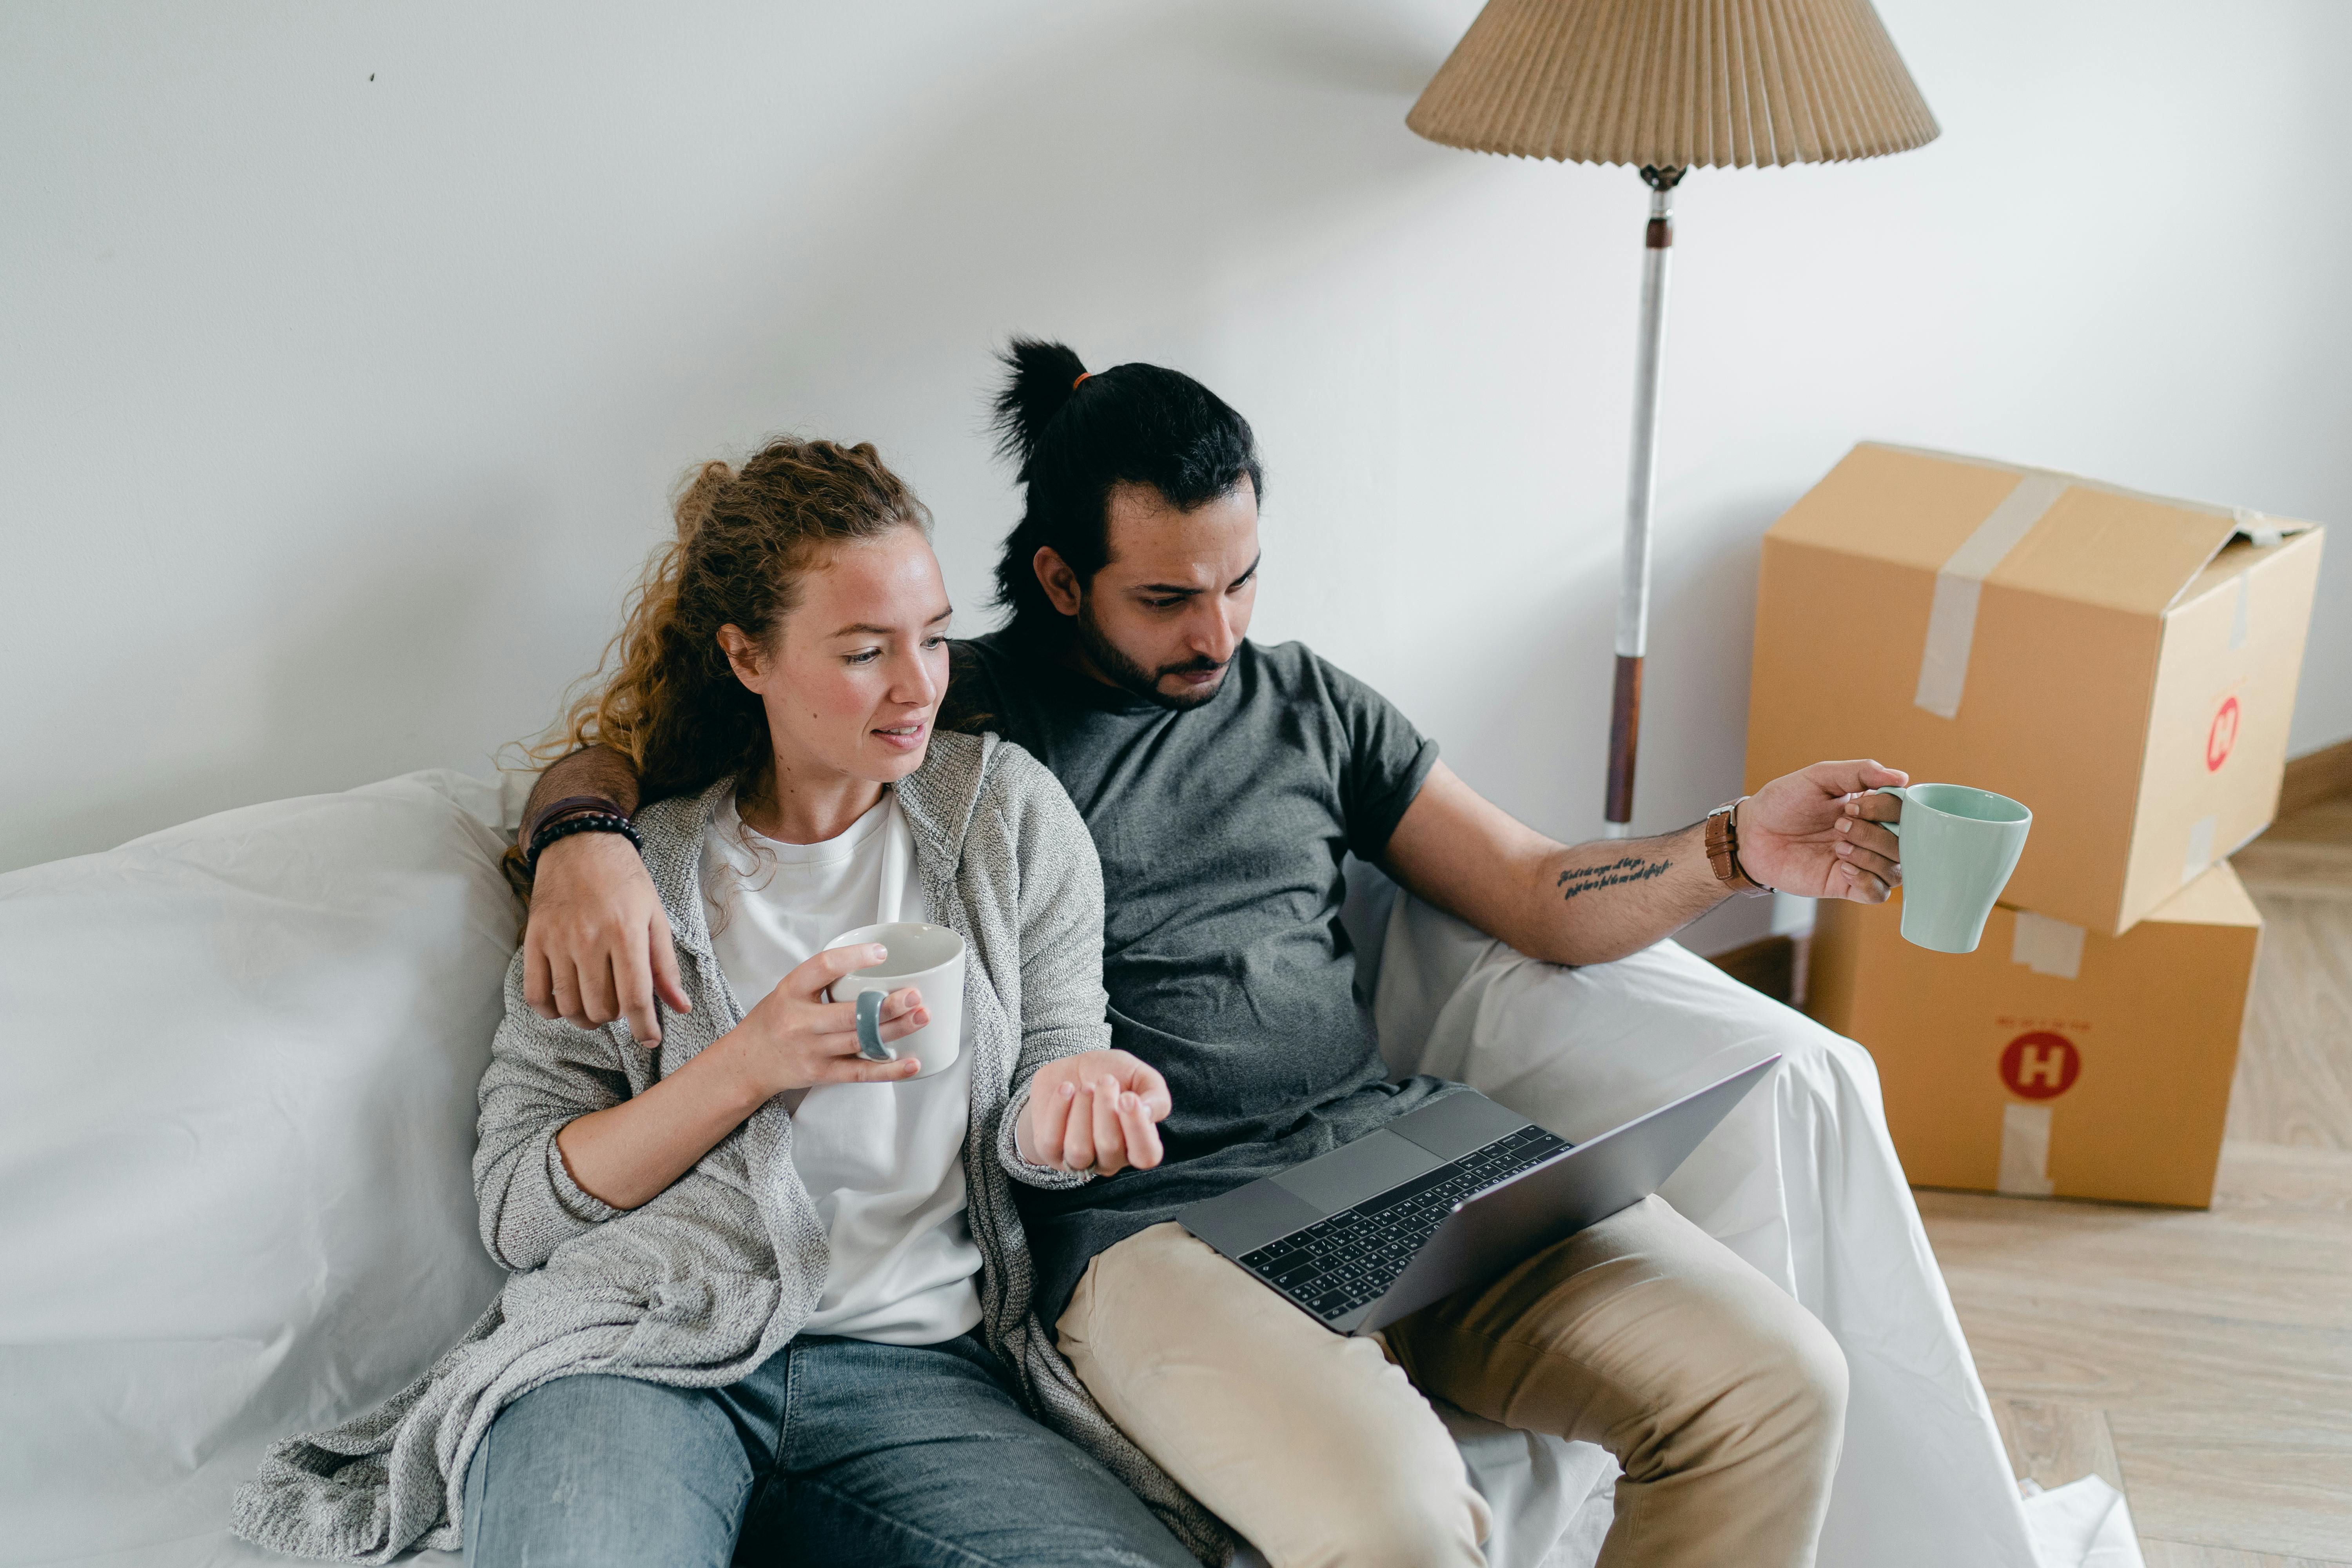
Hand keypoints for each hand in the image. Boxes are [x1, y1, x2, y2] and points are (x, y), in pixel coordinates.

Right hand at [524, 829, 691, 1042]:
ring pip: (569, 1007)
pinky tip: (565, 1003)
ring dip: (586, 1018)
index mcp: (626, 933)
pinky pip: (536, 995)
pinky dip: (550, 1010)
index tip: (650, 1039)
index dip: (645, 1027)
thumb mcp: (655, 917)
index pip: (635, 998)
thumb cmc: (625, 881)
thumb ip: (665, 965)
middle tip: (621, 1004)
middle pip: (602, 1008)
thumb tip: (680, 1007)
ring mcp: (558, 941)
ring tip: (597, 1005)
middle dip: (616, 1018)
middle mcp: (590, 940)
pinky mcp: (533, 940)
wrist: (580, 845)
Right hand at [721, 945, 928, 1098]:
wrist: (746, 1062)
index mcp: (791, 991)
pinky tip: (912, 1062)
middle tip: (915, 995)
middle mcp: (800, 1021)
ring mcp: (811, 1050)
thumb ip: (823, 980)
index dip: (854, 957)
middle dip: (886, 1004)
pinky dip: (889, 1069)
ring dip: (896, 1029)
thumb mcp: (789, 991)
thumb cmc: (774, 1021)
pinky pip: (860, 1072)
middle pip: (850, 1012)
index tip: (881, 952)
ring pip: (860, 1040)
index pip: (823, 967)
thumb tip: (872, 964)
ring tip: (922, 1017)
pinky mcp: (821, 1074)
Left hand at [1018, 1050, 1170, 1174]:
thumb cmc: (1114, 1073)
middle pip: (1110, 1147)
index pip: (1146, 1155)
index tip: (1128, 1096)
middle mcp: (1111, 1160)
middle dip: (1105, 1107)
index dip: (1138, 1128)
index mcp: (1138, 1145)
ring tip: (1086, 1086)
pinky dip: (1058, 1110)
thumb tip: (1149, 1114)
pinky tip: (1066, 1089)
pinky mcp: (1051, 1152)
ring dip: (1082, 1109)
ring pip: (1079, 1150)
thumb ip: (1156, 1096)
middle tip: (1106, 1080)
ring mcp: (1079, 1161)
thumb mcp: (1140, 1076)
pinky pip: (1051, 1142)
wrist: (1074, 1068)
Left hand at [1735, 760, 1909, 903]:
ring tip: (1838, 847)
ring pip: (1896, 870)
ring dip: (1871, 856)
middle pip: (1905, 843)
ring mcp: (1861, 862)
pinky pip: (1878, 894)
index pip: (1905, 811)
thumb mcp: (1819, 777)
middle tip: (1840, 825)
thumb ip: (1860, 772)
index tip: (1851, 806)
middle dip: (1874, 834)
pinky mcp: (1846, 885)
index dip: (1885, 809)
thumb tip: (1902, 777)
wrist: (1752, 834)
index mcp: (1870, 808)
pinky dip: (1868, 881)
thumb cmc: (1784, 802)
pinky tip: (1843, 867)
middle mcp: (1871, 836)